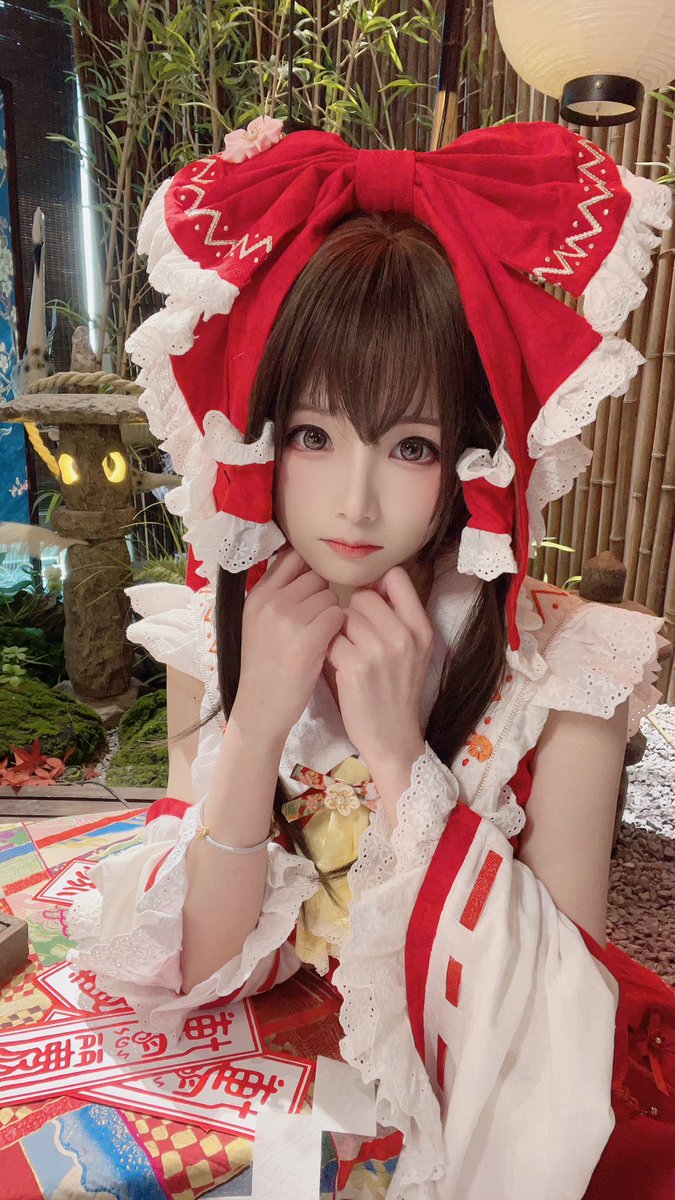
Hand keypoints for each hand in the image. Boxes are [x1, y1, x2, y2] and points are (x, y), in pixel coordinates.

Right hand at [234, 546, 344, 740]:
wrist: (260, 708)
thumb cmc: (265, 666)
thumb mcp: (258, 623)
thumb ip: (278, 595)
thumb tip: (308, 566)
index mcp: (258, 595)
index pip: (292, 557)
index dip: (309, 569)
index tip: (313, 588)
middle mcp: (270, 601)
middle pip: (316, 576)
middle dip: (322, 595)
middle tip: (317, 621)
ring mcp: (287, 619)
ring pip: (330, 596)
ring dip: (332, 614)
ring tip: (320, 636)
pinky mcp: (307, 639)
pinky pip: (338, 616)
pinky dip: (339, 630)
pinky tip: (328, 645)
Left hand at [324, 566, 433, 768]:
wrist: (391, 736)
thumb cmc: (396, 690)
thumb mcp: (414, 650)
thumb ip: (399, 616)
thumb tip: (371, 581)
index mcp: (421, 626)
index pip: (396, 576)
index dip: (376, 585)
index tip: (370, 604)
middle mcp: (405, 635)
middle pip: (363, 595)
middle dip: (353, 614)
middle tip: (356, 638)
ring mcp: (380, 650)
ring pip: (343, 617)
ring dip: (339, 633)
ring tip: (349, 654)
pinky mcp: (355, 666)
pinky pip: (330, 639)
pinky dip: (329, 651)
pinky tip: (339, 667)